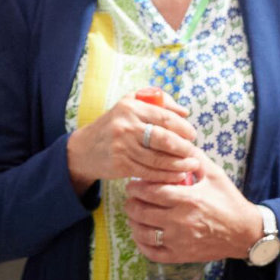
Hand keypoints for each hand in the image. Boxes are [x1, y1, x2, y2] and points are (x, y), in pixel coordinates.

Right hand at [66, 91, 202, 192]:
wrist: (85, 148)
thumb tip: (185, 113)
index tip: (193, 135)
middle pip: (163, 138)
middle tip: (194, 152)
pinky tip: (177, 176)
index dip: (183, 128)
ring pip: (157, 158)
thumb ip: (159, 103)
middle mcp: (125, 125)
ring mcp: (122, 146)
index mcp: (131, 107)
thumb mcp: (131, 104)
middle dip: (183, 147)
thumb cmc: (115, 124)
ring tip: (191, 166)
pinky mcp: (120, 165)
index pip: (164, 117)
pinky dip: (165, 176)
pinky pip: (148, 172)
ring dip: (178, 164)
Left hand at [123, 154, 260, 263]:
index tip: (131, 184)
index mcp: (188, 199)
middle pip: (142, 212)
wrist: (244, 232)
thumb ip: (195, 157)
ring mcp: (179, 241)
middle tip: (130, 198)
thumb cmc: (229, 201)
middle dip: (131, 204)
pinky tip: (141, 235)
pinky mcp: (180, 256)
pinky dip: (141, 244)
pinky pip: (152, 252)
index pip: (151, 192)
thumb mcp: (215, 175)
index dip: (136, 187)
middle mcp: (181, 222)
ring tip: (133, 215)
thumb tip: (179, 140)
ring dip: (133, 223)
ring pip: (143, 233)